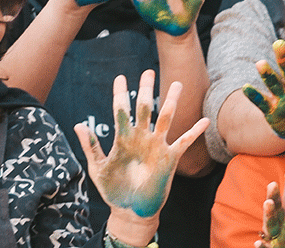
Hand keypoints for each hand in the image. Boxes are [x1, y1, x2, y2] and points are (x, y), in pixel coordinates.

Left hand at [78, 71, 209, 218]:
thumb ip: (91, 146)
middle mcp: (141, 138)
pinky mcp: (170, 159)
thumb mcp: (97, 168)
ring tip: (177, 84)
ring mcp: (156, 147)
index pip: (121, 111)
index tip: (120, 78)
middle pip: (145, 108)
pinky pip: (184, 142)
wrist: (130, 211)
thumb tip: (79, 124)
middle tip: (148, 72)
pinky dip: (194, 131)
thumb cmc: (112, 190)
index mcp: (123, 138)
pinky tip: (205, 120)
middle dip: (146, 90)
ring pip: (165, 118)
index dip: (120, 94)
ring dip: (171, 102)